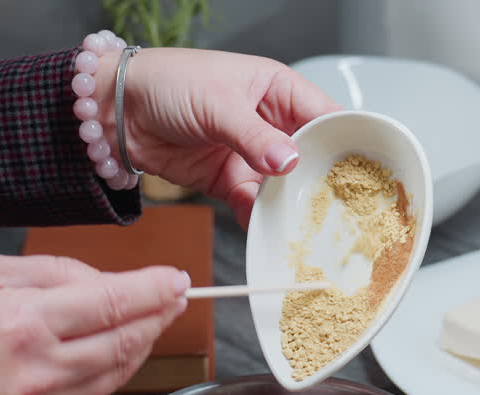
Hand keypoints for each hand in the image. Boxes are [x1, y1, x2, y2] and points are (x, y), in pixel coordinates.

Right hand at [0, 254, 188, 394]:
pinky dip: (117, 368)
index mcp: (24, 320)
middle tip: (176, 295)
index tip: (177, 279)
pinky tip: (121, 349)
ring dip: (145, 342)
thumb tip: (105, 280)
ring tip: (154, 318)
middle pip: (126, 338)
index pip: (113, 302)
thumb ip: (53, 271)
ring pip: (119, 369)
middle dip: (159, 314)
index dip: (154, 289)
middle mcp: (40, 366)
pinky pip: (97, 393)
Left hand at [95, 48, 340, 227]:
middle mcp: (270, 122)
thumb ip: (254, 137)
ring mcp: (250, 153)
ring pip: (284, 184)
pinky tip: (267, 227)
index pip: (324, 115)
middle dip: (322, 180)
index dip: (344, 141)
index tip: (362, 170)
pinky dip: (259, 216)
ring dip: (291, 203)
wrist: (118, 110)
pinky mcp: (228, 179)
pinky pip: (253, 202)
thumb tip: (289, 161)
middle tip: (338, 207)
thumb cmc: (167, 83)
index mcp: (277, 90)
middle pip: (310, 156)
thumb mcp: (218, 104)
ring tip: (306, 224)